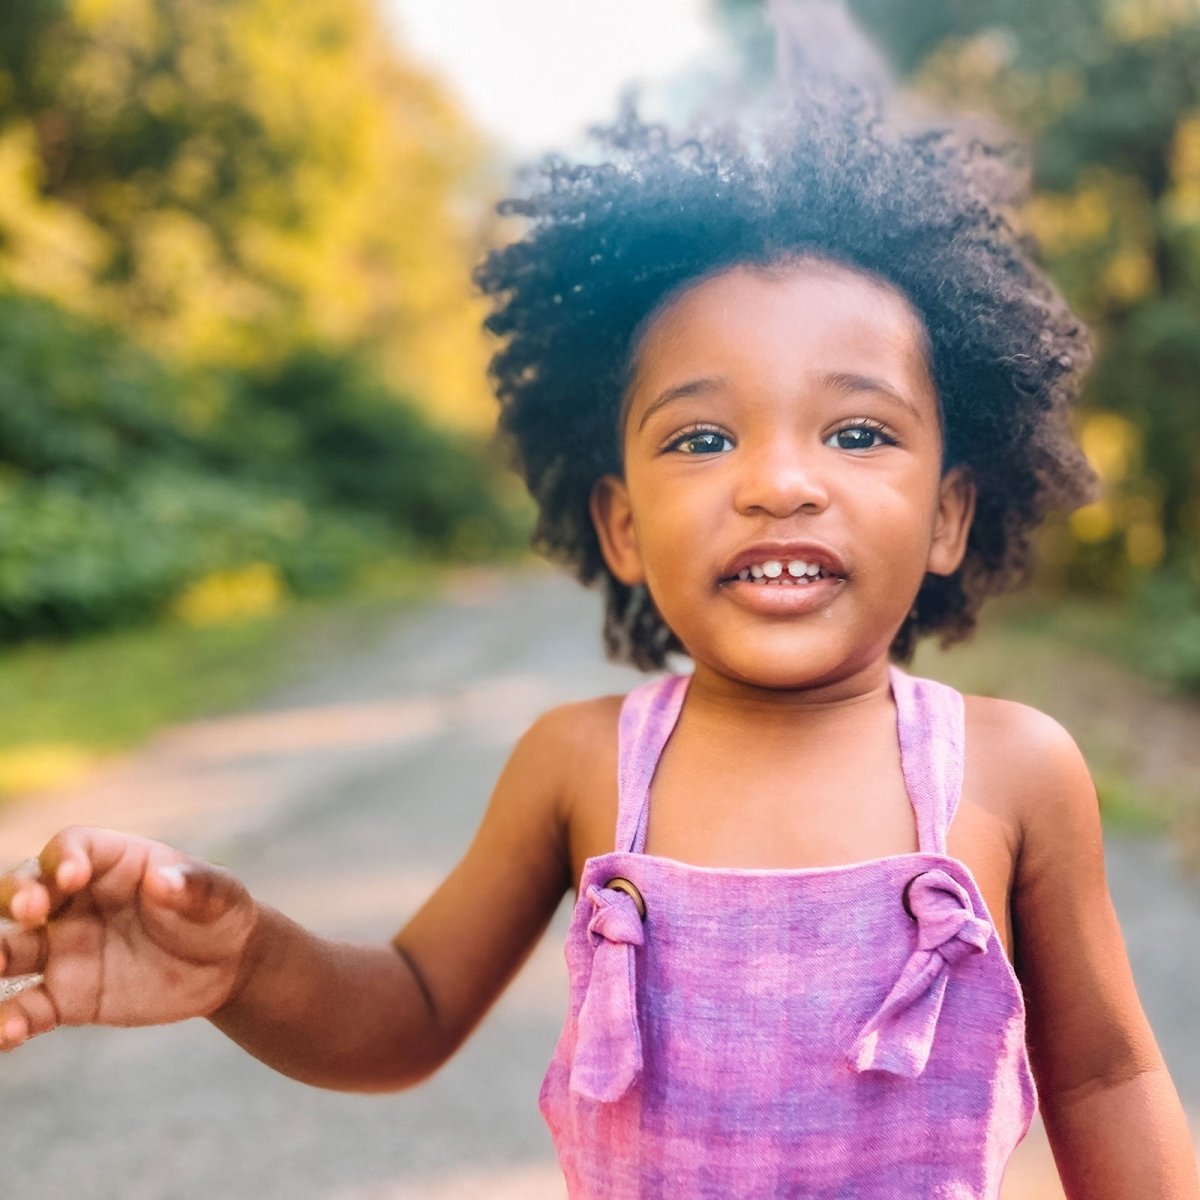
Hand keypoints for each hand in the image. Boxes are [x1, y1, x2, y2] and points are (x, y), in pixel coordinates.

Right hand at [0, 827, 258, 1048]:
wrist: (225, 966)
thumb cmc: (218, 914)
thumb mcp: (219, 895)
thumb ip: (194, 886)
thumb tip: (163, 880)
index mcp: (111, 863)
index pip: (71, 848)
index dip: (65, 858)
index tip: (74, 877)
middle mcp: (75, 902)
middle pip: (23, 888)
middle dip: (16, 895)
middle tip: (28, 911)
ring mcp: (64, 949)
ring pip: (11, 948)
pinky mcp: (66, 997)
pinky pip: (27, 1008)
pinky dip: (9, 1021)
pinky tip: (6, 1033)